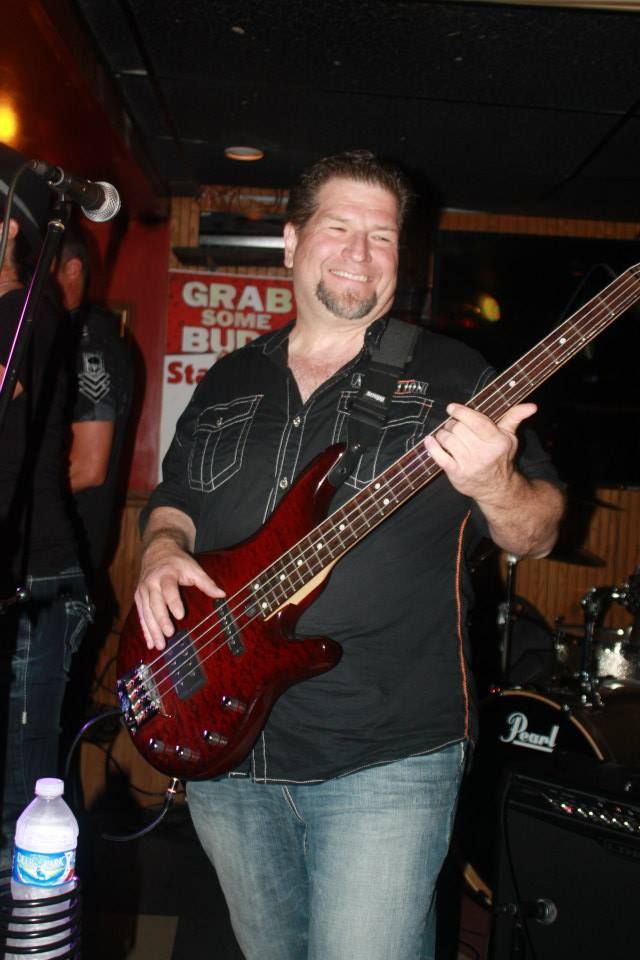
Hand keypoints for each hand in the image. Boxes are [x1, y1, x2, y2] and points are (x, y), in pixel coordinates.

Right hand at [134, 536, 224, 650]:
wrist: (157, 551)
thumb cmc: (177, 562)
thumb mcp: (193, 568)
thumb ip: (206, 582)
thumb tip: (222, 594)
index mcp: (166, 575)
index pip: (169, 590)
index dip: (174, 602)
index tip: (180, 616)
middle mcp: (151, 583)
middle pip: (155, 603)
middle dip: (161, 620)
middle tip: (169, 634)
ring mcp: (143, 591)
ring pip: (146, 612)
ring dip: (152, 629)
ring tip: (160, 645)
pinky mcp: (139, 597)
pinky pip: (141, 615)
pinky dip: (145, 630)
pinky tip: (150, 642)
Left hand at [423, 402, 536, 503]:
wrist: (497, 488)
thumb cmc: (501, 458)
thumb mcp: (510, 437)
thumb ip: (515, 418)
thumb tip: (532, 406)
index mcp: (496, 441)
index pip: (475, 420)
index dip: (461, 412)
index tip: (452, 408)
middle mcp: (483, 452)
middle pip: (458, 428)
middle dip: (452, 424)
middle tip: (453, 426)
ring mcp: (469, 464)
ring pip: (447, 440)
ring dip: (443, 434)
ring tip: (447, 435)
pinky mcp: (457, 474)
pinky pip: (439, 456)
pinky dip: (431, 447)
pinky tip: (430, 440)